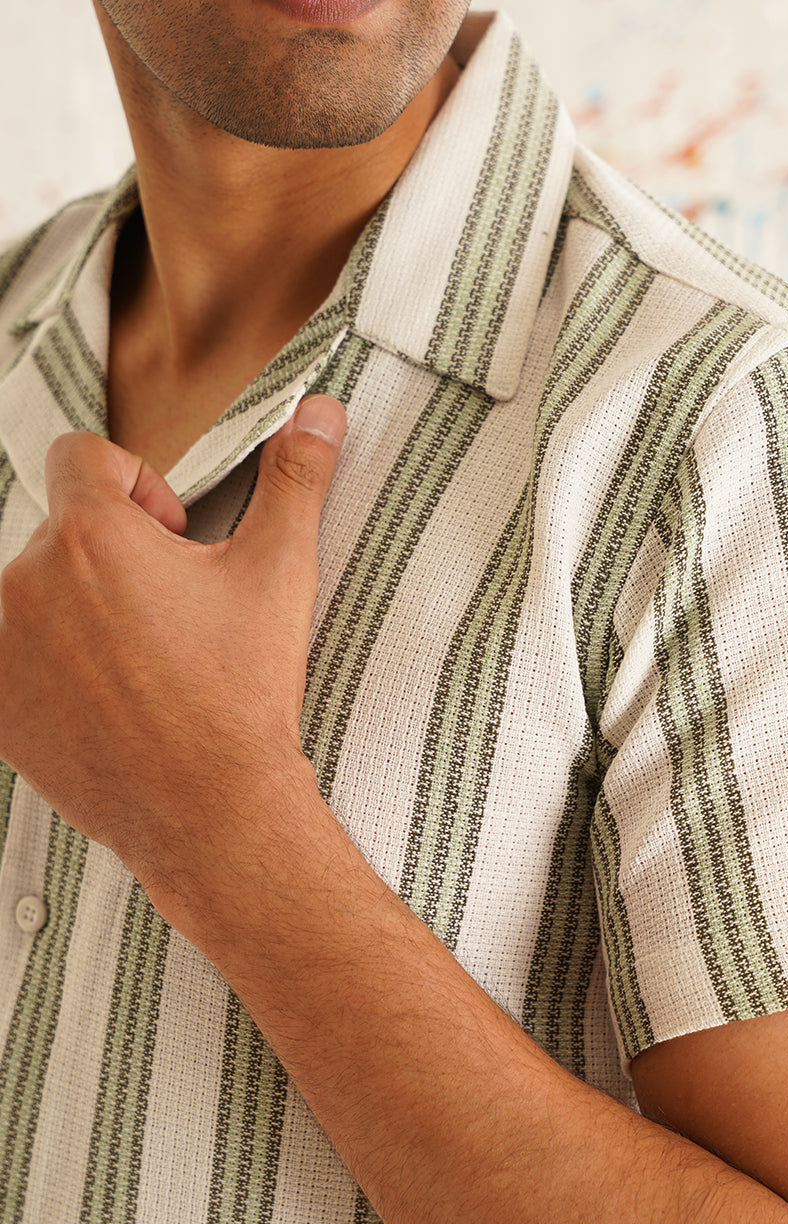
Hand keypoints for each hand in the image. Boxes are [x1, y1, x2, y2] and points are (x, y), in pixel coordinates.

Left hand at [0, 395, 345, 882]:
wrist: (211, 811)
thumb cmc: (243, 697)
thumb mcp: (279, 576)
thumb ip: (296, 479)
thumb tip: (320, 412)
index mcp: (92, 535)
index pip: (83, 456)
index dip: (137, 484)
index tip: (172, 535)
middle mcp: (27, 581)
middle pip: (63, 531)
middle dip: (113, 558)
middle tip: (172, 616)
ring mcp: (1, 647)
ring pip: (36, 594)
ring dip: (78, 610)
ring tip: (142, 662)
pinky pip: (14, 657)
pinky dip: (49, 667)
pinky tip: (108, 699)